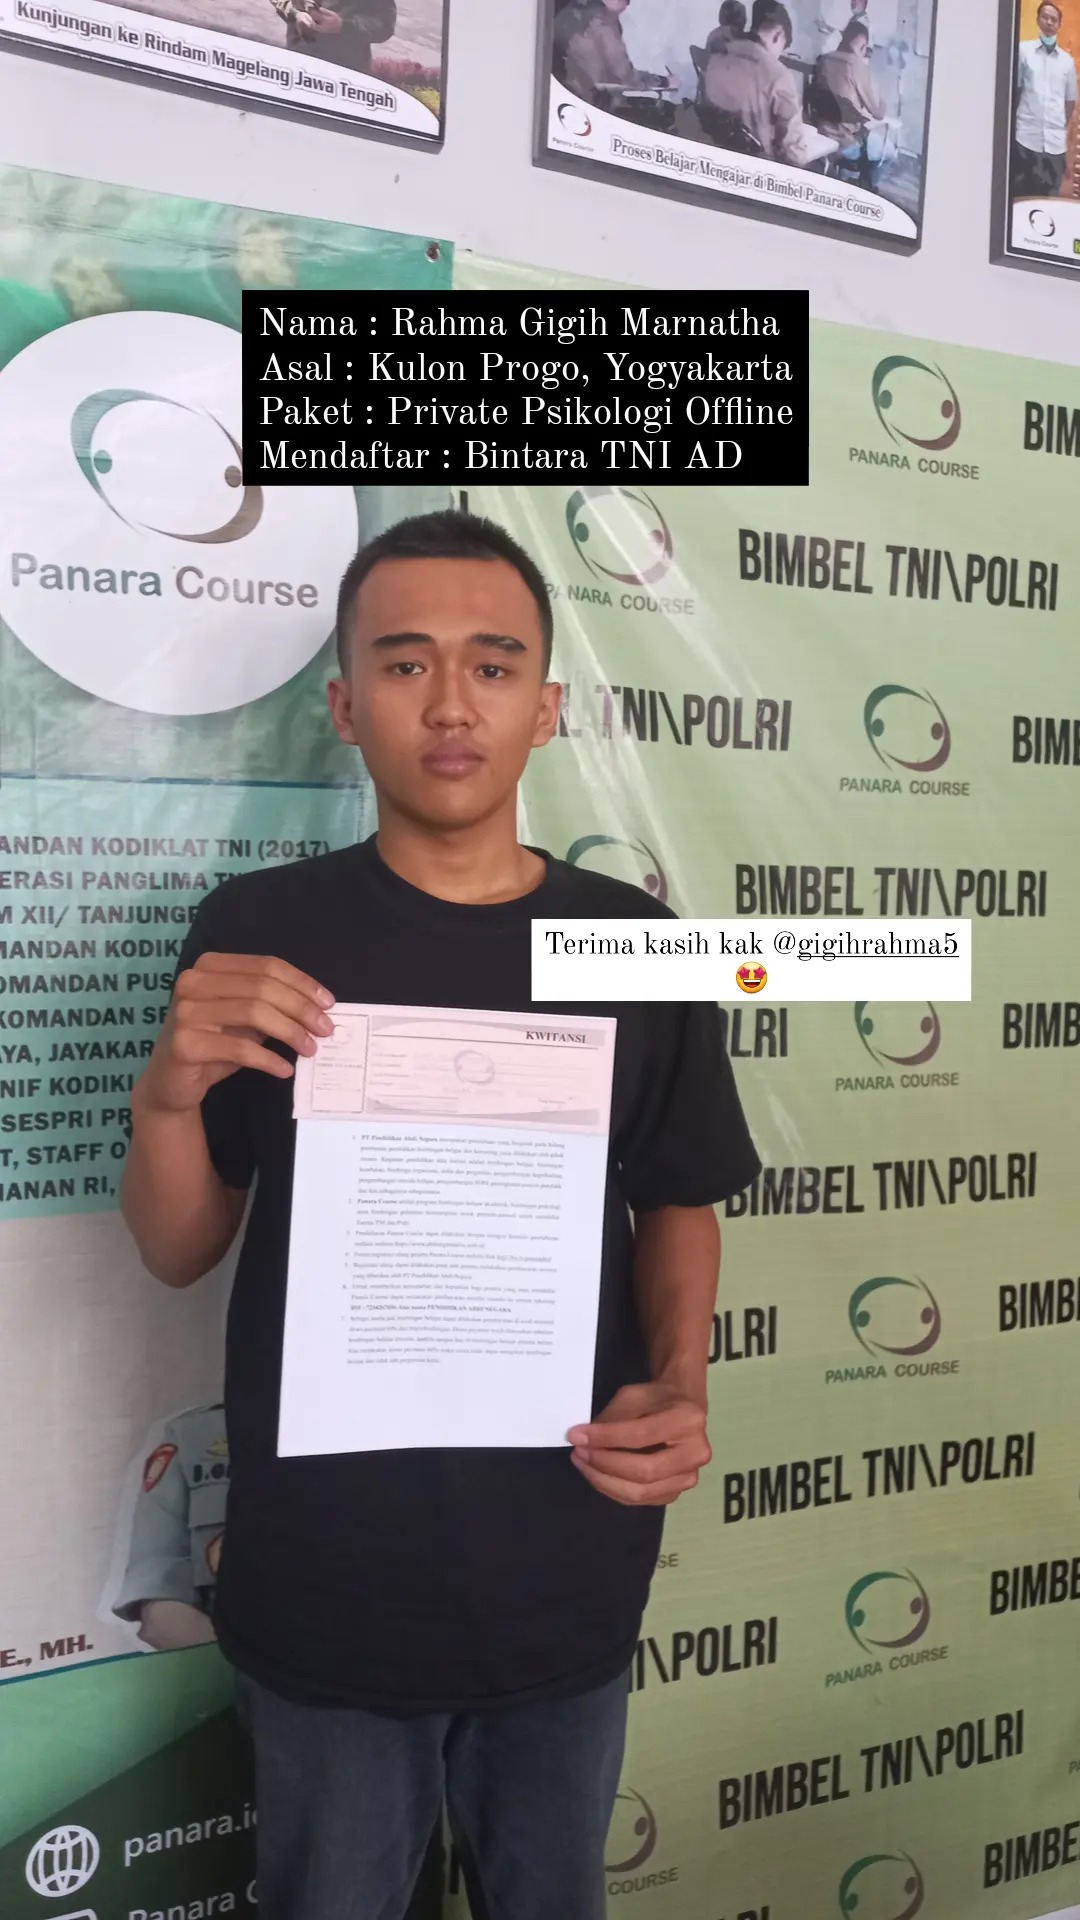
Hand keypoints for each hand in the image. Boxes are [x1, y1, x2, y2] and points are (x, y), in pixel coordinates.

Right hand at [135, 953, 334, 1116]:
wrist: (170, 1083)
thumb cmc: (213, 1046)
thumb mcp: (245, 1020)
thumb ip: (272, 1006)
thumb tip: (318, 1007)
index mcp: (209, 966)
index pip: (266, 966)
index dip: (301, 983)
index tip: (328, 1003)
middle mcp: (193, 982)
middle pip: (262, 987)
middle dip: (301, 1008)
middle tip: (326, 1029)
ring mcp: (185, 1012)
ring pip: (253, 1013)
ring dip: (290, 1032)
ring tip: (310, 1048)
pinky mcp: (183, 1045)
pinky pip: (239, 1048)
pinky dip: (269, 1060)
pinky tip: (285, 1069)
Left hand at [567, 1381, 709, 1506]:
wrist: (682, 1410)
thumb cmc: (656, 1399)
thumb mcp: (633, 1396)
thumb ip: (612, 1418)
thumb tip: (583, 1440)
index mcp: (688, 1421)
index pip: (641, 1435)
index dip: (606, 1438)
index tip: (577, 1435)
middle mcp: (696, 1453)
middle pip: (643, 1471)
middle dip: (604, 1464)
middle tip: (579, 1452)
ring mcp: (688, 1478)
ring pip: (640, 1492)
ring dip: (603, 1480)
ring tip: (583, 1463)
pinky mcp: (675, 1493)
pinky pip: (639, 1500)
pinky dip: (612, 1489)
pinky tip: (597, 1474)